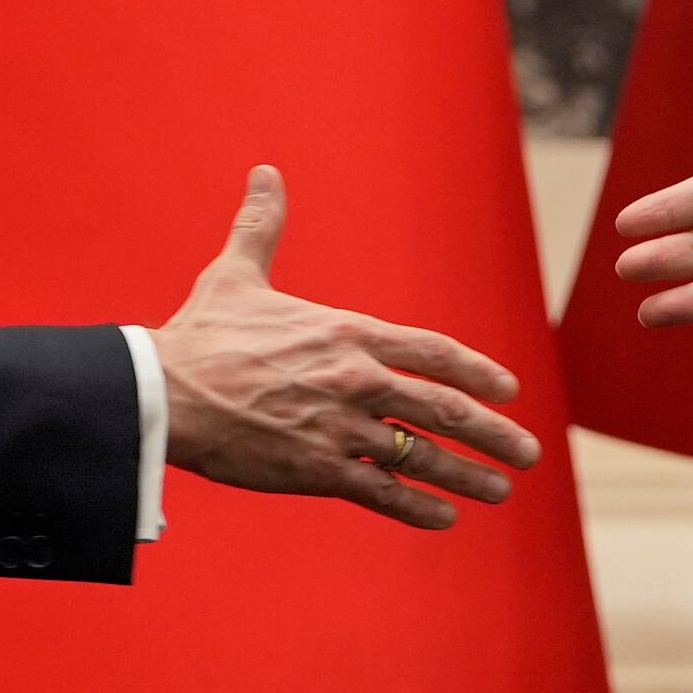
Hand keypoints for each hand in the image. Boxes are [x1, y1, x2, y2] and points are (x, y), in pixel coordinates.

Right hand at [154, 164, 544, 528]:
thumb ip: (262, 225)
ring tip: (501, 492)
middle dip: (493, 433)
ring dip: (467, 477)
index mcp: (347, 333)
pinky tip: (444, 520)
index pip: (432, 352)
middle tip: (528, 451)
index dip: (476, 371)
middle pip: (444, 409)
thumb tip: (265, 171)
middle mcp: (355, 381)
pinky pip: (380, 494)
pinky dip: (416, 508)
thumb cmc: (201, 334)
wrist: (164, 395)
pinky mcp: (316, 471)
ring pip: (421, 457)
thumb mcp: (237, 272)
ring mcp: (340, 430)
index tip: (507, 388)